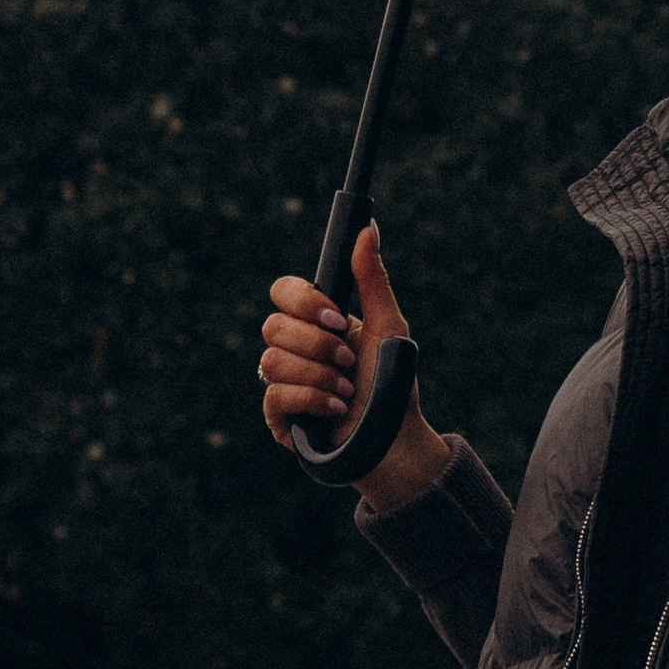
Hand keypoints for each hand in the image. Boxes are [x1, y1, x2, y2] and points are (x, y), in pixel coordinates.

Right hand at [258, 224, 449, 512]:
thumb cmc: (394, 382)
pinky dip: (312, 400)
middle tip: (348, 359)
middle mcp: (295, 348)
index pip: (283, 292)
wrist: (397, 441)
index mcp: (316, 322)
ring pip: (272, 361)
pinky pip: (274, 396)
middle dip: (317, 344)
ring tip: (348, 392)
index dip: (303, 301)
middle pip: (272, 326)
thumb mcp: (390, 326)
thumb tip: (369, 228)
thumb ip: (373, 279)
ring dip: (321, 376)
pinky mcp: (280, 417)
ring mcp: (284, 382)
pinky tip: (337, 410)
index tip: (336, 316)